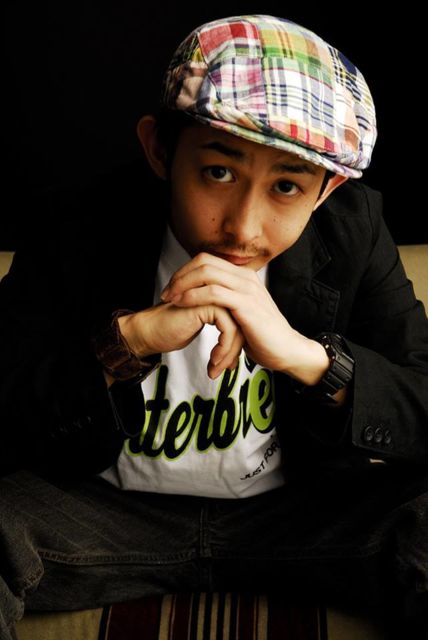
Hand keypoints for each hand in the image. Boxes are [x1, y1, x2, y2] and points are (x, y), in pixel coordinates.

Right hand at [118, 301, 243, 379]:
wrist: (149, 331)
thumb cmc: (171, 331)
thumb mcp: (205, 333)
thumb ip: (224, 333)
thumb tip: (245, 346)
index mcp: (219, 297)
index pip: (242, 321)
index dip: (238, 346)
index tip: (228, 365)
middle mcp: (218, 294)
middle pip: (242, 324)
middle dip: (234, 352)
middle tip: (225, 370)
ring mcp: (213, 297)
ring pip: (238, 328)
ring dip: (228, 353)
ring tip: (216, 368)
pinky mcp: (207, 305)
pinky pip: (228, 329)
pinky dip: (223, 349)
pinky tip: (212, 360)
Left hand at [160, 252, 329, 384]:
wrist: (286, 350)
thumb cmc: (262, 335)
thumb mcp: (241, 312)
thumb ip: (226, 301)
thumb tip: (205, 298)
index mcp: (243, 276)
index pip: (206, 260)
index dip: (185, 271)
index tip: (171, 288)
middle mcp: (245, 277)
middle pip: (204, 262)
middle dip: (179, 276)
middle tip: (165, 294)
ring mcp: (247, 289)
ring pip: (206, 273)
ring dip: (182, 285)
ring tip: (169, 300)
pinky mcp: (246, 305)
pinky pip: (213, 293)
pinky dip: (193, 296)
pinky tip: (181, 305)